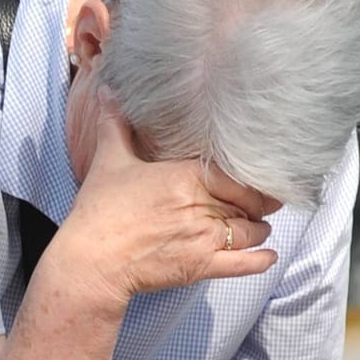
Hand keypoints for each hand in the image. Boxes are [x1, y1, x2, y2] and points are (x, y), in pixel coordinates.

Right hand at [55, 97, 277, 301]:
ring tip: (259, 228)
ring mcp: (203, 238)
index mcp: (185, 176)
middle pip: (248, 204)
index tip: (258, 181)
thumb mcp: (109, 162)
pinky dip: (260, 261)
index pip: (235, 176)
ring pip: (250, 232)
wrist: (91, 261)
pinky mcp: (200, 267)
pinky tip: (268, 256)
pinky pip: (243, 265)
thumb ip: (115, 126)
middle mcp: (201, 205)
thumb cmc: (99, 212)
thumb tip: (107, 93)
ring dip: (258, 231)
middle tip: (267, 203)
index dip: (251, 181)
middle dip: (259, 205)